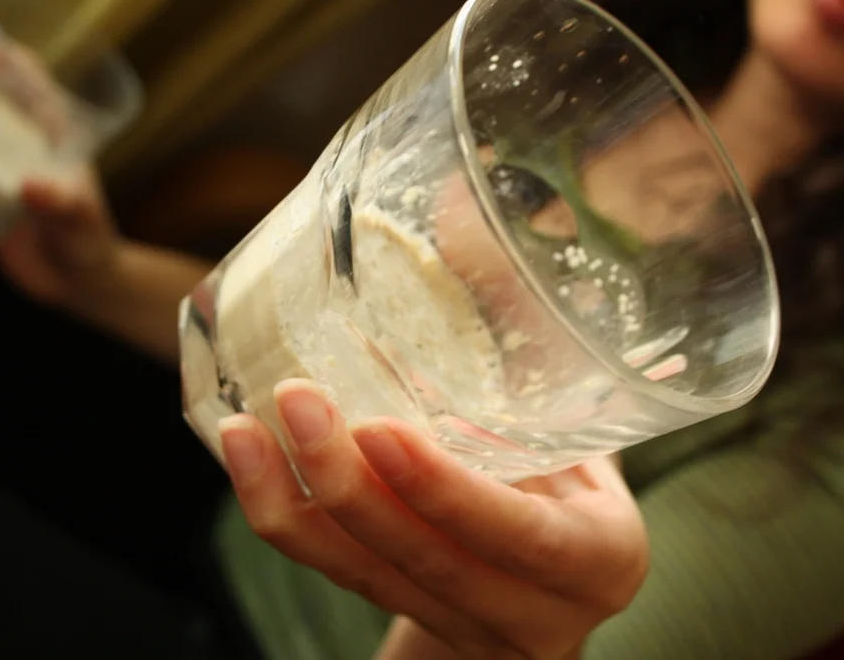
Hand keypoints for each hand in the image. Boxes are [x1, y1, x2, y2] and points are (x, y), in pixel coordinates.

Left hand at [218, 380, 648, 659]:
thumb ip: (538, 359)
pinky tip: (252, 464)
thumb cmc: (580, 480)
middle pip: (425, 561)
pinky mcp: (410, 616)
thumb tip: (467, 223)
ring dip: (296, 505)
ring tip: (246, 430)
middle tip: (297, 399)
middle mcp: (534, 615)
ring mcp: (466, 628)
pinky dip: (288, 520)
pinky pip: (338, 575)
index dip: (447, 492)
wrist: (561, 574)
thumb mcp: (585, 430)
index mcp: (597, 560)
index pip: (522, 536)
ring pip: (364, 576)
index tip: (381, 429)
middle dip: (350, 486)